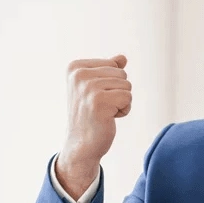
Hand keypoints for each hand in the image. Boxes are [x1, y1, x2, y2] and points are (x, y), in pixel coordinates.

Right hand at [56, 55, 131, 198]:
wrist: (81, 145)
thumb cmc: (90, 115)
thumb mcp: (96, 89)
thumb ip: (108, 71)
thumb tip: (122, 58)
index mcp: (75, 67)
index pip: (113, 64)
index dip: (111, 83)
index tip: (95, 97)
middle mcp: (79, 75)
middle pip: (121, 74)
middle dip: (118, 92)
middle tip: (101, 107)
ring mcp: (88, 88)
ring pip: (126, 86)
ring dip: (121, 102)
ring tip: (104, 112)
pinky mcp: (99, 102)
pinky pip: (128, 98)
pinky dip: (123, 110)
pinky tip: (108, 118)